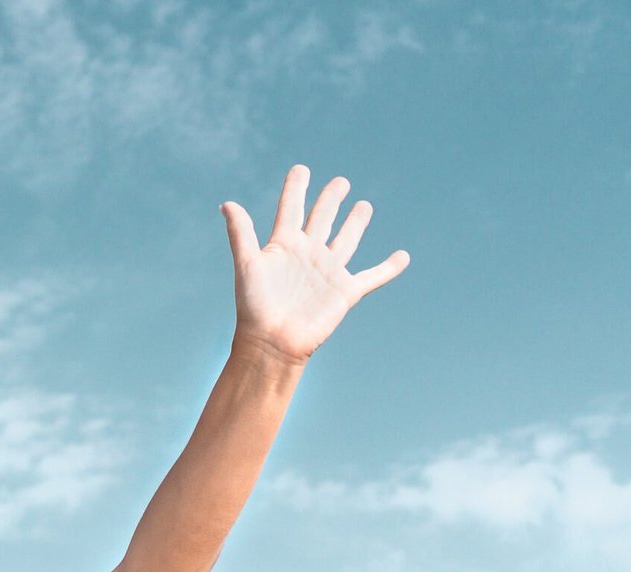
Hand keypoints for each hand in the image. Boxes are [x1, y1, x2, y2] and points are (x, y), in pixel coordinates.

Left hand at [220, 165, 409, 364]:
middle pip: (322, 218)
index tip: (301, 169)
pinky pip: (373, 277)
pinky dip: (388, 268)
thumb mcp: (247, 265)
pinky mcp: (345, 292)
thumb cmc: (254, 307)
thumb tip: (227, 203)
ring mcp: (328, 272)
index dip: (296, 188)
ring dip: (355, 223)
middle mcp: (308, 254)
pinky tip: (403, 256)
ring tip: (364, 205)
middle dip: (331, 199)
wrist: (272, 343)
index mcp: (284, 245)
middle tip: (340, 182)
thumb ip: (240, 234)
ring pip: (346, 240)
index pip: (291, 207)